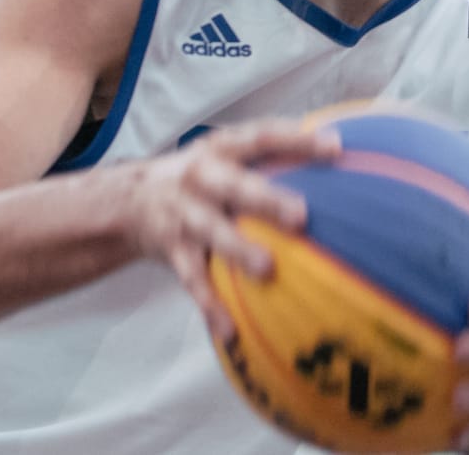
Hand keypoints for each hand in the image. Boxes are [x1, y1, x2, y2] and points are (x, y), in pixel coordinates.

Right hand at [122, 119, 339, 342]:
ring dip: (239, 250)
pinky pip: (193, 281)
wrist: (129, 201)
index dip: (297, 140)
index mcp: (221, 149)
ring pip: (213, 232)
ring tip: (267, 269)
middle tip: (302, 216)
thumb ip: (268, 157)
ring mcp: (185, 215)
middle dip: (267, 200)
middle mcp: (201, 178)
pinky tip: (231, 331)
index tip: (336, 146)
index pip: (262, 137)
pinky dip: (210, 306)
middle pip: (235, 186)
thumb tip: (339, 152)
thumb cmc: (202, 178)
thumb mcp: (224, 155)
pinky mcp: (174, 251)